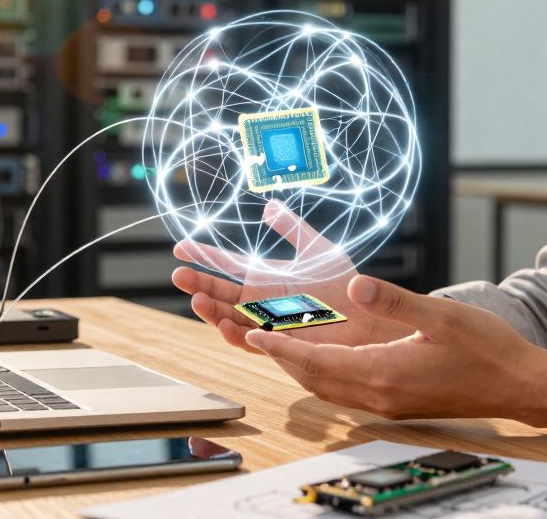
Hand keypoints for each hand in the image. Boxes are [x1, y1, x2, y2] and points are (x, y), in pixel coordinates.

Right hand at [171, 199, 413, 352]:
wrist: (367, 312)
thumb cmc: (345, 281)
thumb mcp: (316, 248)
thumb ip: (292, 228)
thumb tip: (269, 204)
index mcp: (264, 276)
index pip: (226, 265)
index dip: (203, 256)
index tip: (180, 248)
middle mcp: (260, 301)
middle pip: (220, 293)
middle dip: (198, 284)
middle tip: (178, 275)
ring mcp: (268, 323)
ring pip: (229, 319)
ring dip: (212, 312)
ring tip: (197, 301)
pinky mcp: (280, 343)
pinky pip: (253, 342)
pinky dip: (237, 336)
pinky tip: (226, 326)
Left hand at [242, 274, 546, 420]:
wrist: (520, 385)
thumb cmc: (487, 349)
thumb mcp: (441, 314)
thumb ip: (395, 301)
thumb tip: (357, 285)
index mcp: (384, 373)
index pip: (317, 361)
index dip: (281, 347)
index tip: (254, 333)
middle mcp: (379, 394)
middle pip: (314, 378)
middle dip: (280, 358)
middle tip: (251, 334)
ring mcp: (387, 403)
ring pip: (328, 388)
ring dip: (300, 367)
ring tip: (276, 342)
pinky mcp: (396, 403)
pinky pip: (345, 391)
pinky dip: (323, 373)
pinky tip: (322, 357)